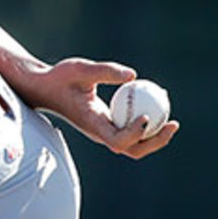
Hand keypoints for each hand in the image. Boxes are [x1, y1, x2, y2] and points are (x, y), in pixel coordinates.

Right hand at [19, 57, 178, 159]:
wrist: (44, 88)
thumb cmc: (59, 78)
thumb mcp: (80, 68)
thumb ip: (105, 71)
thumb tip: (133, 75)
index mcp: (92, 124)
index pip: (117, 140)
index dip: (135, 133)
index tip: (146, 116)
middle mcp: (100, 133)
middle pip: (132, 150)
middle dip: (156, 142)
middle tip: (173, 124)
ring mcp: (104, 131)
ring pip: (134, 144)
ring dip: (156, 136)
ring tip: (173, 119)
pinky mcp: (108, 125)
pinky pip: (132, 131)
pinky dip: (148, 123)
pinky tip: (159, 105)